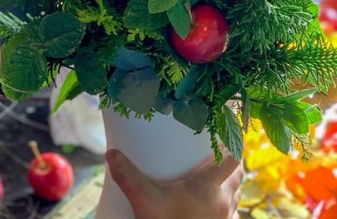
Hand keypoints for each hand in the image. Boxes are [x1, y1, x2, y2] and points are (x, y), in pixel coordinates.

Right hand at [106, 148, 242, 218]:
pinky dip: (225, 204)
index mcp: (210, 188)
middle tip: (212, 153)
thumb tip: (111, 153)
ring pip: (236, 194)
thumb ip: (127, 175)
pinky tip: (208, 205)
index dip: (231, 146)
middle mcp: (224, 202)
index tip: (219, 138)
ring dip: (229, 183)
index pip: (233, 160)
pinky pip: (232, 213)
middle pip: (238, 175)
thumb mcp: (144, 201)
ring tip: (211, 177)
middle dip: (229, 163)